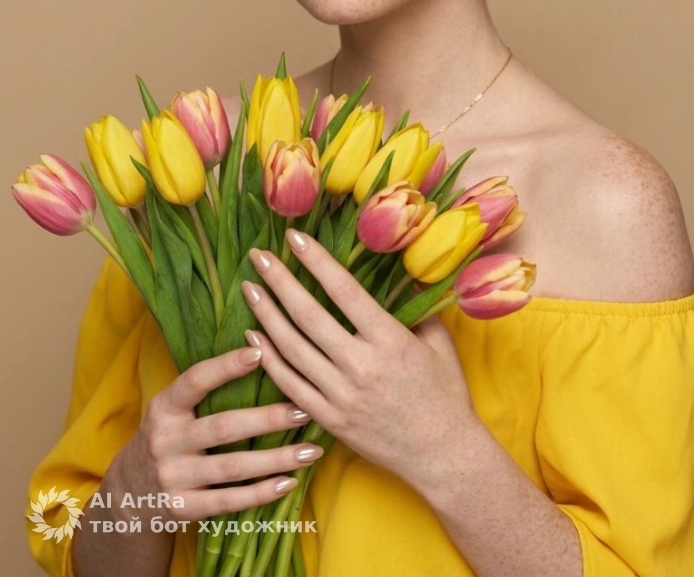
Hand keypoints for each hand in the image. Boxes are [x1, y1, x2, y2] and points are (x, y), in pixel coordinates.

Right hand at [108, 346, 323, 523]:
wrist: (129, 495)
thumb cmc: (168, 437)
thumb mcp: (171, 410)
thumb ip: (203, 389)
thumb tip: (260, 351)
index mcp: (164, 408)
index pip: (194, 381)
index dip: (225, 366)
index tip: (260, 352)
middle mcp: (165, 441)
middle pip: (223, 427)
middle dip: (268, 418)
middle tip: (305, 410)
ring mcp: (172, 477)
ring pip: (233, 467)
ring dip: (277, 459)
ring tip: (311, 450)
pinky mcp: (182, 509)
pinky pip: (228, 501)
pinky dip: (261, 492)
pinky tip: (289, 481)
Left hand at [241, 230, 480, 494]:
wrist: (442, 455)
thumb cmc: (445, 393)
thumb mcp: (439, 342)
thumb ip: (416, 307)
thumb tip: (397, 272)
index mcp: (390, 340)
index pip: (344, 291)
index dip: (317, 261)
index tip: (294, 238)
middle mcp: (361, 366)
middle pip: (308, 316)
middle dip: (279, 281)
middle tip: (258, 256)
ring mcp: (341, 396)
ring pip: (292, 349)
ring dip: (266, 315)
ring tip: (249, 288)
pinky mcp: (329, 420)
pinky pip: (290, 385)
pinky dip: (269, 359)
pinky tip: (253, 336)